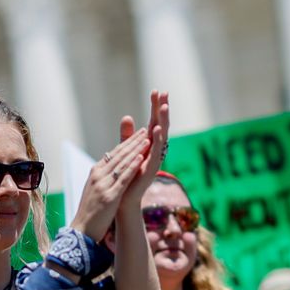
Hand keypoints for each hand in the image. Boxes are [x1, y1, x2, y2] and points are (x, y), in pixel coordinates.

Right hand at [72, 128, 152, 239]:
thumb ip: (103, 176)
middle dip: (132, 141)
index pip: (113, 153)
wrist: (82, 229)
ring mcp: (103, 185)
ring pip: (122, 163)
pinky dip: (132, 166)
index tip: (137, 133)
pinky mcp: (110, 196)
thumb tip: (111, 166)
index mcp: (95, 172)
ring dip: (135, 149)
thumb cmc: (90, 211)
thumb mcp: (96, 189)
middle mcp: (98, 175)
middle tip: (144, 130)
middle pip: (118, 155)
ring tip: (146, 138)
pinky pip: (123, 178)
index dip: (127, 142)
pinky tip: (141, 158)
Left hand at [118, 91, 171, 206]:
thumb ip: (127, 134)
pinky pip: (157, 152)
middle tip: (164, 92)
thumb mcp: (126, 150)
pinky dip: (158, 140)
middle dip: (162, 109)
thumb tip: (128, 116)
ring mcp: (155, 158)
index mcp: (149, 144)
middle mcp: (155, 150)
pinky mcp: (152, 168)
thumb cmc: (126, 175)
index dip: (155, 107)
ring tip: (164, 106)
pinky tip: (158, 128)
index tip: (157, 90)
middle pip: (161, 124)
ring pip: (162, 136)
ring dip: (163, 120)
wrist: (124, 199)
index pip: (154, 121)